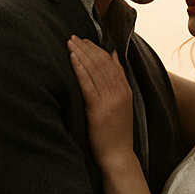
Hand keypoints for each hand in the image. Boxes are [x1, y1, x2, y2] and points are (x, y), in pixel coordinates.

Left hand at [68, 36, 134, 169]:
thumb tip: (113, 56)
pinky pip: (88, 85)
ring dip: (81, 55)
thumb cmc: (116, 133)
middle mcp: (119, 93)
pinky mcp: (98, 110)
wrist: (118, 156)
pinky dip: (79, 69)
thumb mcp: (123, 105)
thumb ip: (119, 81)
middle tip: (72, 37)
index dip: (96, 49)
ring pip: (94, 71)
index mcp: (125, 91)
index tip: (84, 41)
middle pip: (102, 63)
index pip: (111, 63)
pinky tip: (72, 59)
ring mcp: (109, 101)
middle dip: (86, 48)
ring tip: (69, 43)